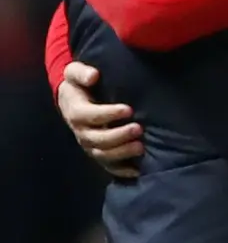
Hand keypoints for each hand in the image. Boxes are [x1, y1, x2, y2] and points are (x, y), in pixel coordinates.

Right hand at [58, 61, 142, 178]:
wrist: (71, 100)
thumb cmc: (78, 84)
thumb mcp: (75, 72)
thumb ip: (82, 72)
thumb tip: (93, 75)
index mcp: (76, 112)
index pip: (90, 115)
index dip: (109, 114)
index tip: (128, 109)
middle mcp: (81, 132)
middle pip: (97, 139)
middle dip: (118, 136)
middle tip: (138, 128)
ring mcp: (89, 145)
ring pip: (102, 154)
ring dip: (122, 152)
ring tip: (140, 147)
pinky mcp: (97, 152)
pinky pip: (107, 166)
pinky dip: (121, 170)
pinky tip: (137, 170)